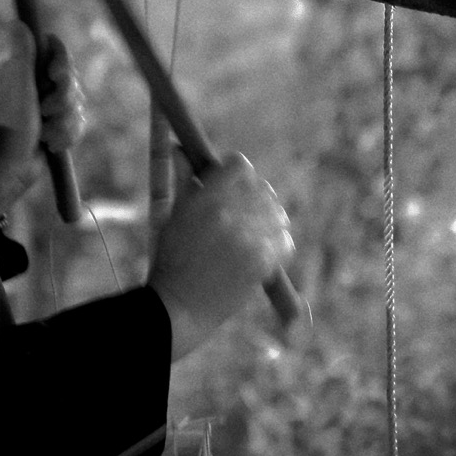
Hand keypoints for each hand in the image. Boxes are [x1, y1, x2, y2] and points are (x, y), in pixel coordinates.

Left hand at [0, 24, 84, 218]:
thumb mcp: (18, 88)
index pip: (56, 52)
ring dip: (64, 123)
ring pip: (77, 105)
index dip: (62, 65)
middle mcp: (36, 85)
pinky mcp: (55, 127)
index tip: (54, 77)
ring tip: (45, 135)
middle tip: (45, 112)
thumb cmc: (9, 128)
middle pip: (71, 80)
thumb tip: (17, 22)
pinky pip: (77, 124)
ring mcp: (47, 107)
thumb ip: (23, 56)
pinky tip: (51, 145)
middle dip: (64, 100)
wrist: (7, 170)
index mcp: (24, 70)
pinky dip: (67, 136)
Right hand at [147, 151, 294, 361]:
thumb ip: (183, 179)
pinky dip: (278, 241)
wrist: (178, 308)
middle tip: (246, 207)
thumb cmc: (170, 261)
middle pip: (262, 187)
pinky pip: (284, 241)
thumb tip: (179, 148)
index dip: (237, 170)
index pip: (239, 165)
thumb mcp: (172, 215)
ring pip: (276, 213)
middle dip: (255, 194)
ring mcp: (249, 239)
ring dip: (270, 217)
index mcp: (207, 198)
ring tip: (257, 228)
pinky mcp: (262, 263)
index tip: (233, 180)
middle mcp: (230, 214)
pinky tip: (265, 246)